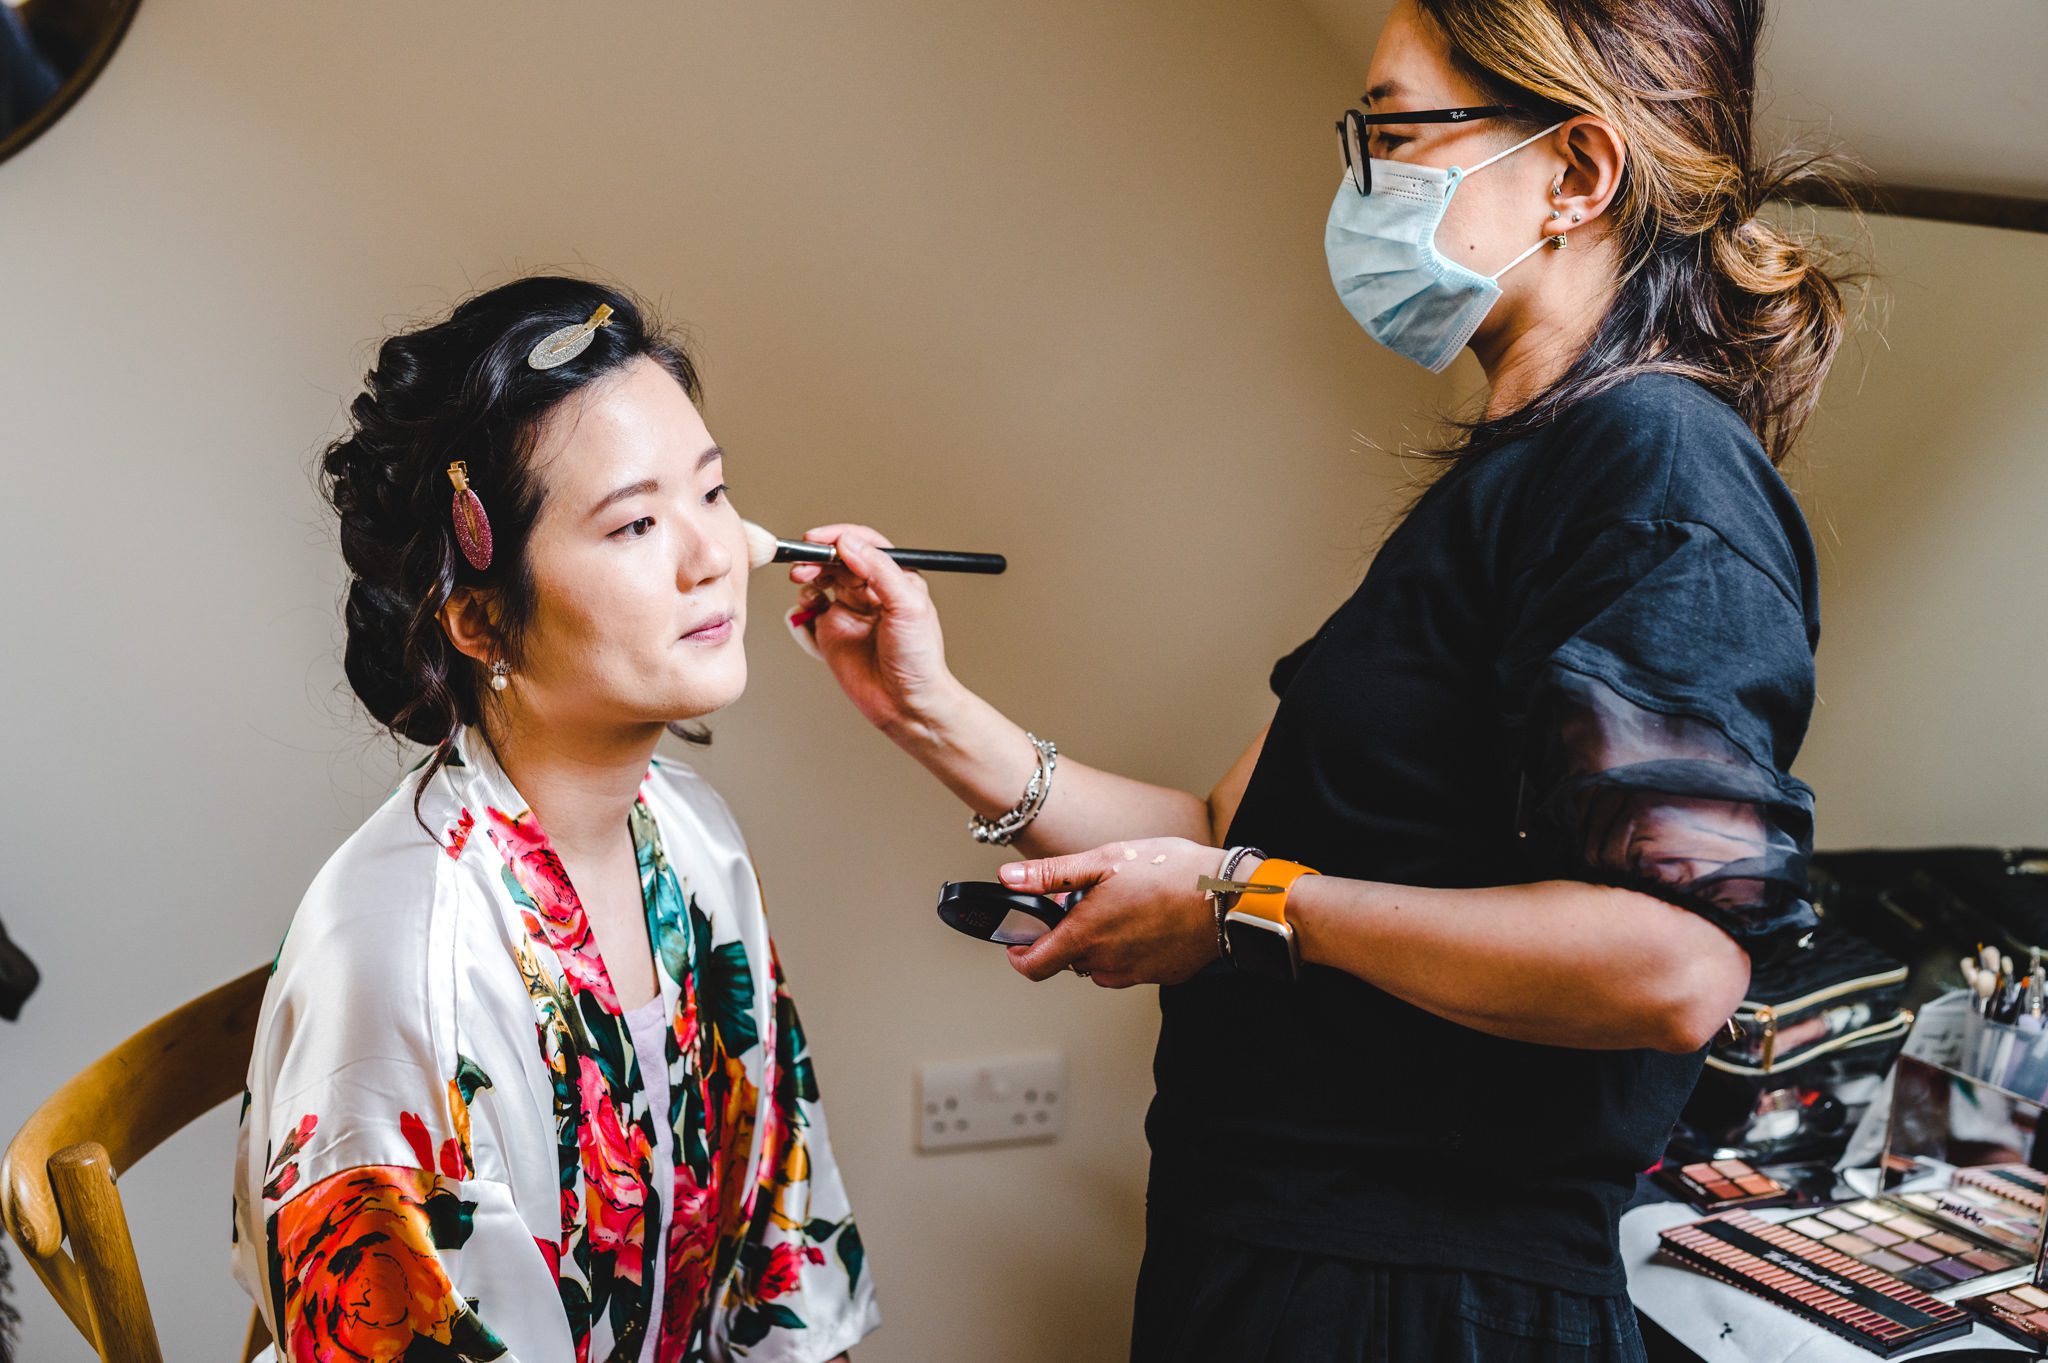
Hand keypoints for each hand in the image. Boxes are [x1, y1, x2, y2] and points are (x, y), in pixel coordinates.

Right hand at [791, 524, 955, 734]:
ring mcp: (849, 610)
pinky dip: (802, 603)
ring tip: (803, 580)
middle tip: (804, 563)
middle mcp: (870, 591)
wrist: (906, 703)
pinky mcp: (831, 632)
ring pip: (821, 578)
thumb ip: (879, 570)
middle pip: (837, 558)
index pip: (864, 544)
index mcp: (895, 577)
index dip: (839, 537)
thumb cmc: (919, 659)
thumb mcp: (908, 606)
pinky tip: (808, 607)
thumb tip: (848, 543)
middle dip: (818, 556)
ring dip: (809, 575)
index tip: (819, 539)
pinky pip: (809, 608)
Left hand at [996, 838, 1225, 987]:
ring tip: (1122, 907)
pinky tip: (1147, 920)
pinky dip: (1129, 949)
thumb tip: (1009, 878)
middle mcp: (1107, 963)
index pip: (1034, 966)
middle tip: (1087, 902)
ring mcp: (1135, 973)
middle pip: (1068, 961)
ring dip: (1099, 944)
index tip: (1020, 940)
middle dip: (1068, 936)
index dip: (1020, 955)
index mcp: (1086, 936)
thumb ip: (1052, 874)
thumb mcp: (1106, 859)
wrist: (1229, 897)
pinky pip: (1131, 967)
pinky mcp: (1161, 976)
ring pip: (1100, 966)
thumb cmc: (1172, 873)